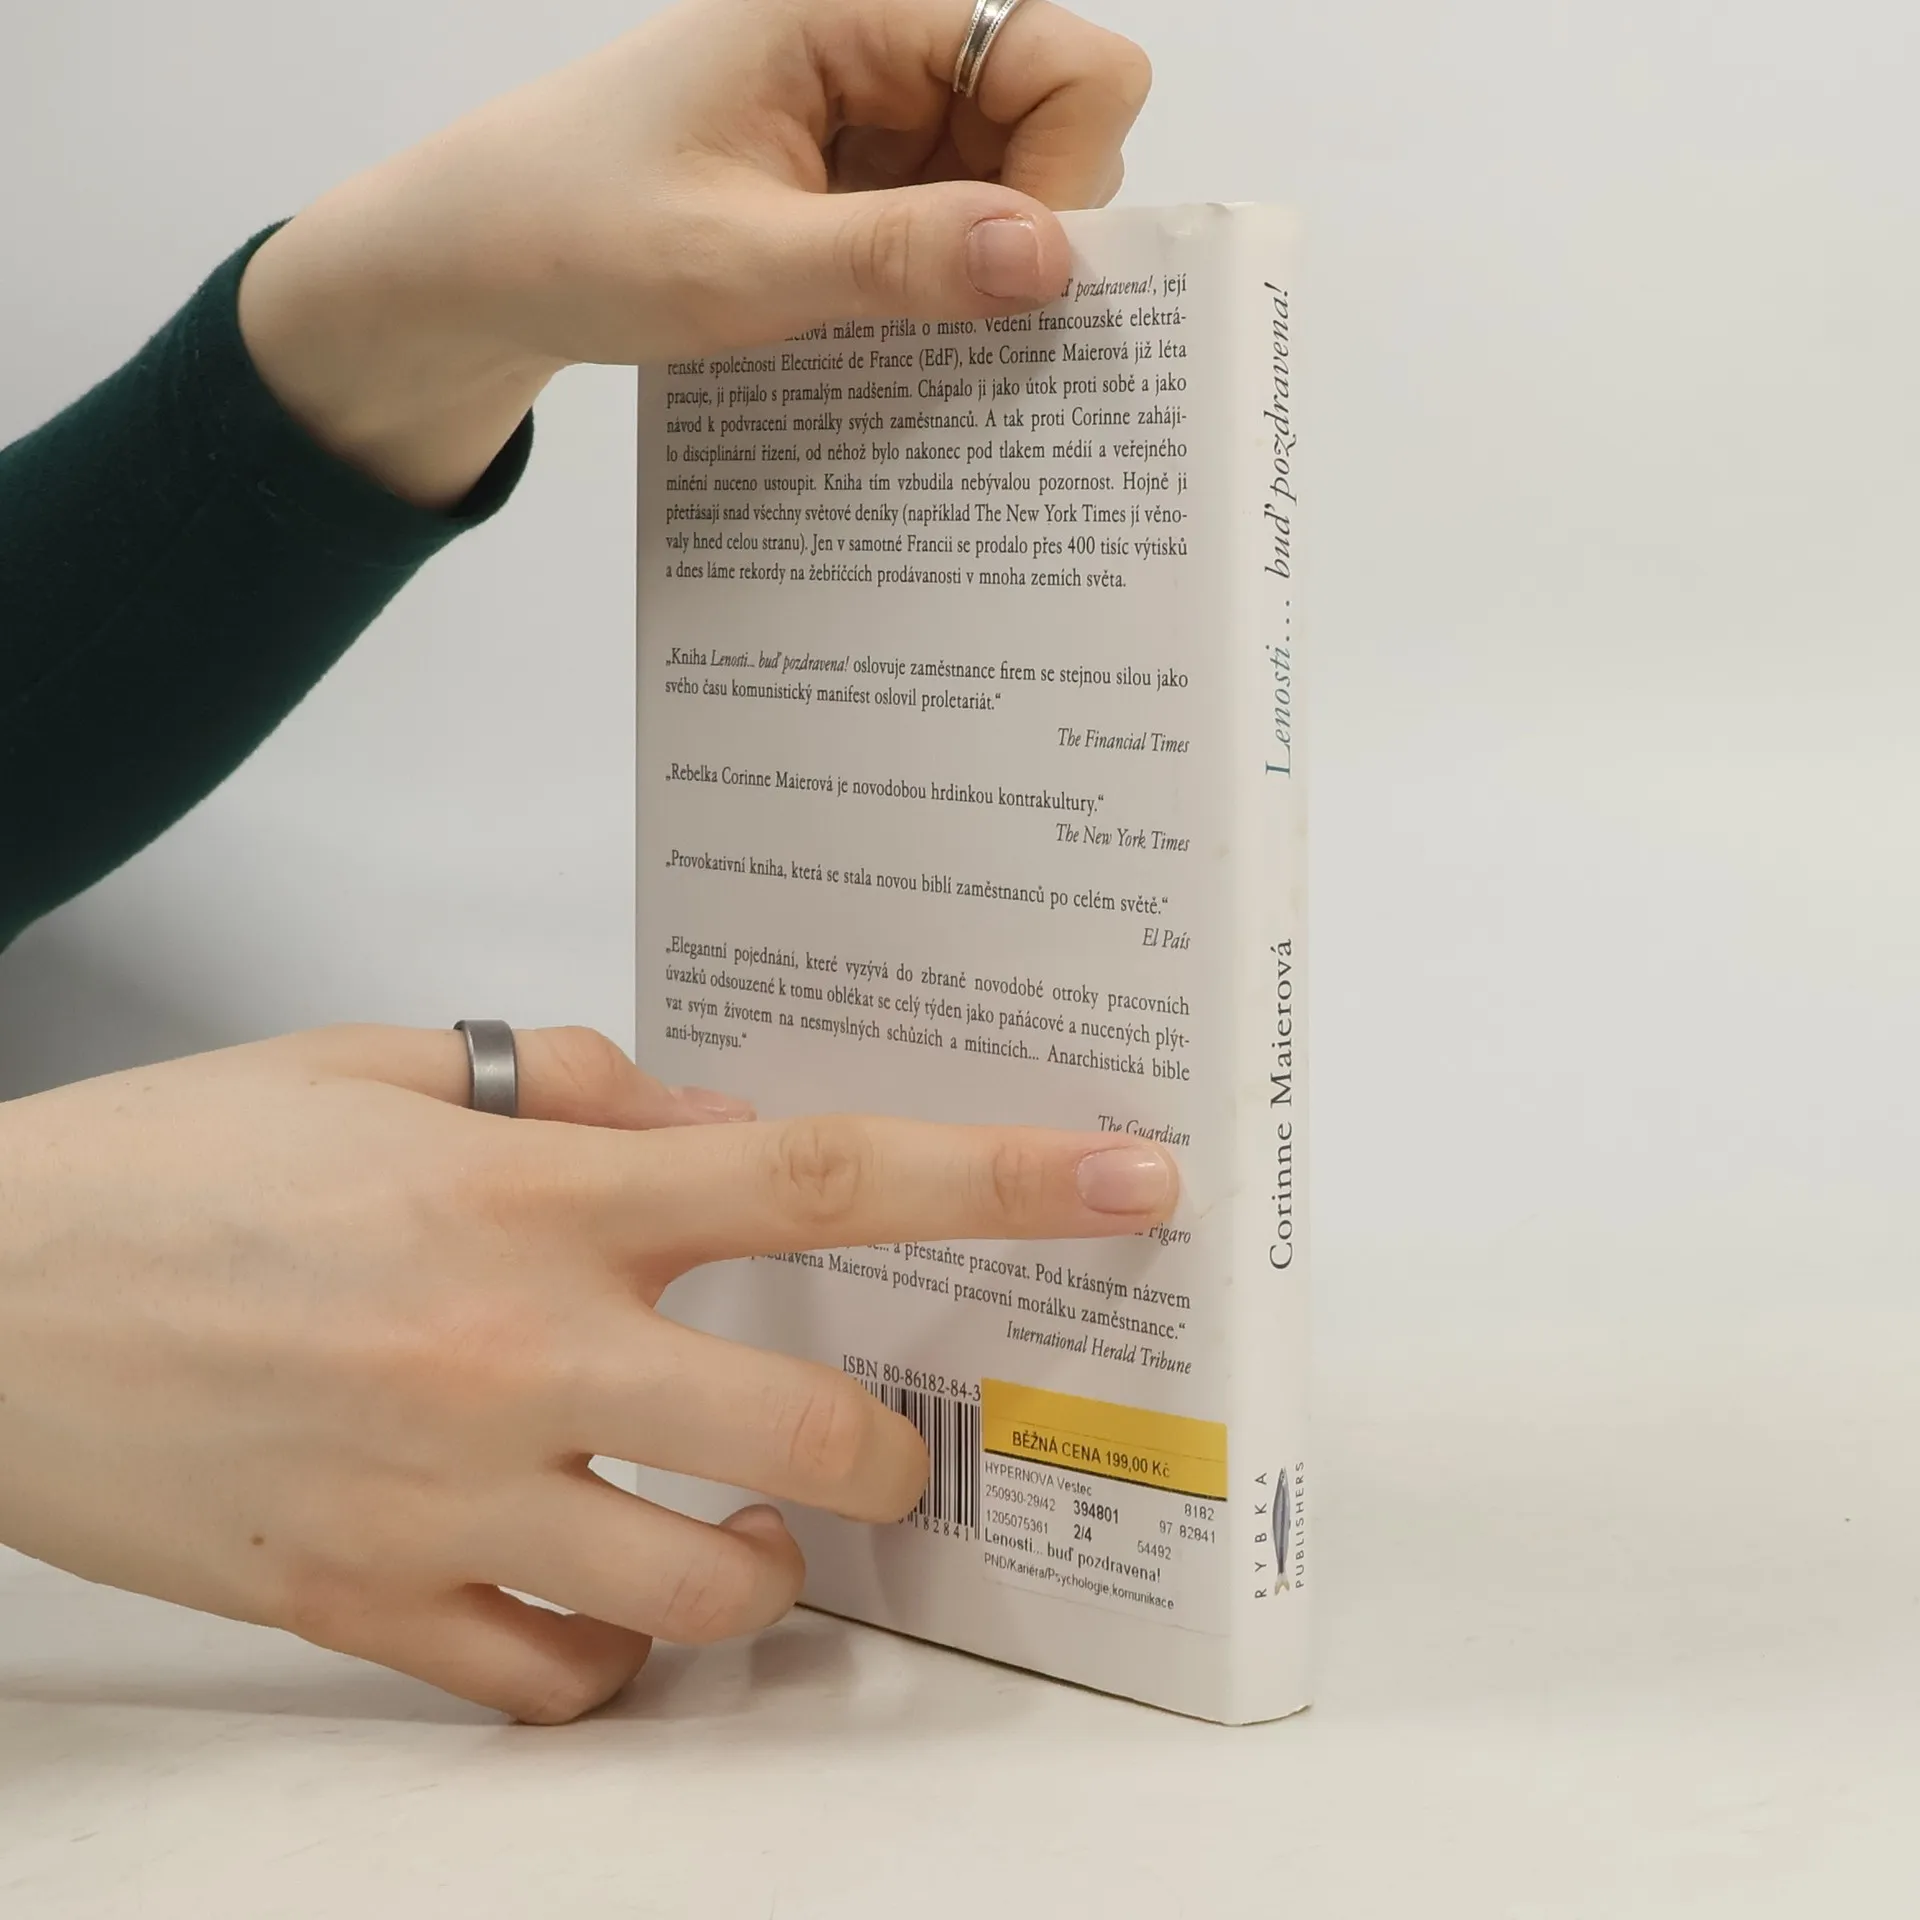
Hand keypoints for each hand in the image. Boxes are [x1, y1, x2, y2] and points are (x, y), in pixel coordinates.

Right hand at [0, 1025, 1177, 1721]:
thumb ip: (581, 1087)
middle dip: (890, 1453)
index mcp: (533, 1201)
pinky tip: (597, 1595)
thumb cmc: (171, 1166)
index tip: (1131, 1181)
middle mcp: (514, 1356)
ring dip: (762, 1570)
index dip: (1001, 1177)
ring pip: (698, 1593)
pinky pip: (552, 1684)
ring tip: (740, 1528)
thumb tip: (725, 1127)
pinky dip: (609, 1654)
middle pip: (805, 1433)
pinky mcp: (364, 1610)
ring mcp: (442, 1503)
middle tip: (887, 1442)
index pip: (824, 1178)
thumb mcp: (378, 1067)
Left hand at [238, 0, 1150, 505]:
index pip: (1065, 60)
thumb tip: (1052, 263)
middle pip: (1054, 127)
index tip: (1000, 270)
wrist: (474, 266)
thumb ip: (897, 260)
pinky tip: (883, 339)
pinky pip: (949, 235)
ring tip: (891, 337)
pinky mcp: (856, 189)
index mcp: (854, 11)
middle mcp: (881, 50)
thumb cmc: (571, 231)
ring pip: (1009, 193)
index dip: (1065, 171)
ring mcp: (873, 123)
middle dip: (1028, 232)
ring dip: (979, 276)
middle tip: (938, 317)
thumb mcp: (737, 261)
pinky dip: (939, 295)